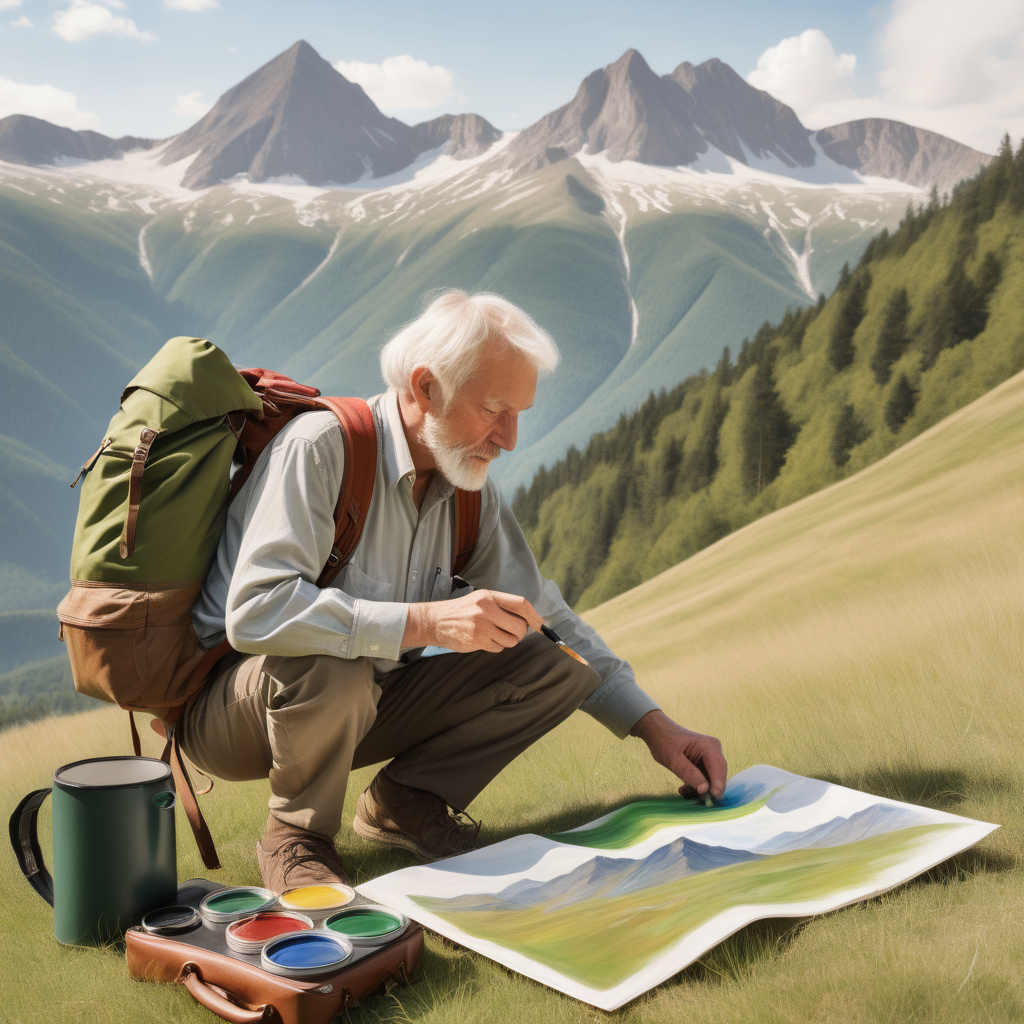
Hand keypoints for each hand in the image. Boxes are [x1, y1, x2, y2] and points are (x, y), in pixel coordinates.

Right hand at [403, 590, 543, 652]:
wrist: (435, 621)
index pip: (521, 604)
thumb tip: (528, 619)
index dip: (534, 616)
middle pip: (520, 626)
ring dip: (508, 641)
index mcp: (490, 596)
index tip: (540, 625)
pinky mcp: (477, 641)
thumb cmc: (462, 611)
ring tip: (494, 634)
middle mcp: (487, 610)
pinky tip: (484, 640)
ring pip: (511, 640)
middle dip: (520, 633)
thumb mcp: (480, 600)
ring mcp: (482, 626)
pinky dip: (496, 646)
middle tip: (512, 632)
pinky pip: (499, 648)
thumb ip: (502, 606)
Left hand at [631, 710, 726, 799]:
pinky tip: (684, 789)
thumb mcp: (673, 759)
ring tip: (683, 791)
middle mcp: (714, 751)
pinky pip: (705, 780)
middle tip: (693, 798)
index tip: (710, 801)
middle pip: (717, 777)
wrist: (657, 732)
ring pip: (711, 781)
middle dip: (707, 790)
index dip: (717, 787)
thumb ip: (689, 774)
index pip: (719, 771)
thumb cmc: (664, 741)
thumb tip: (705, 790)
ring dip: (699, 790)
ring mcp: (710, 758)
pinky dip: (696, 787)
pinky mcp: (704, 764)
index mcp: (710, 746)